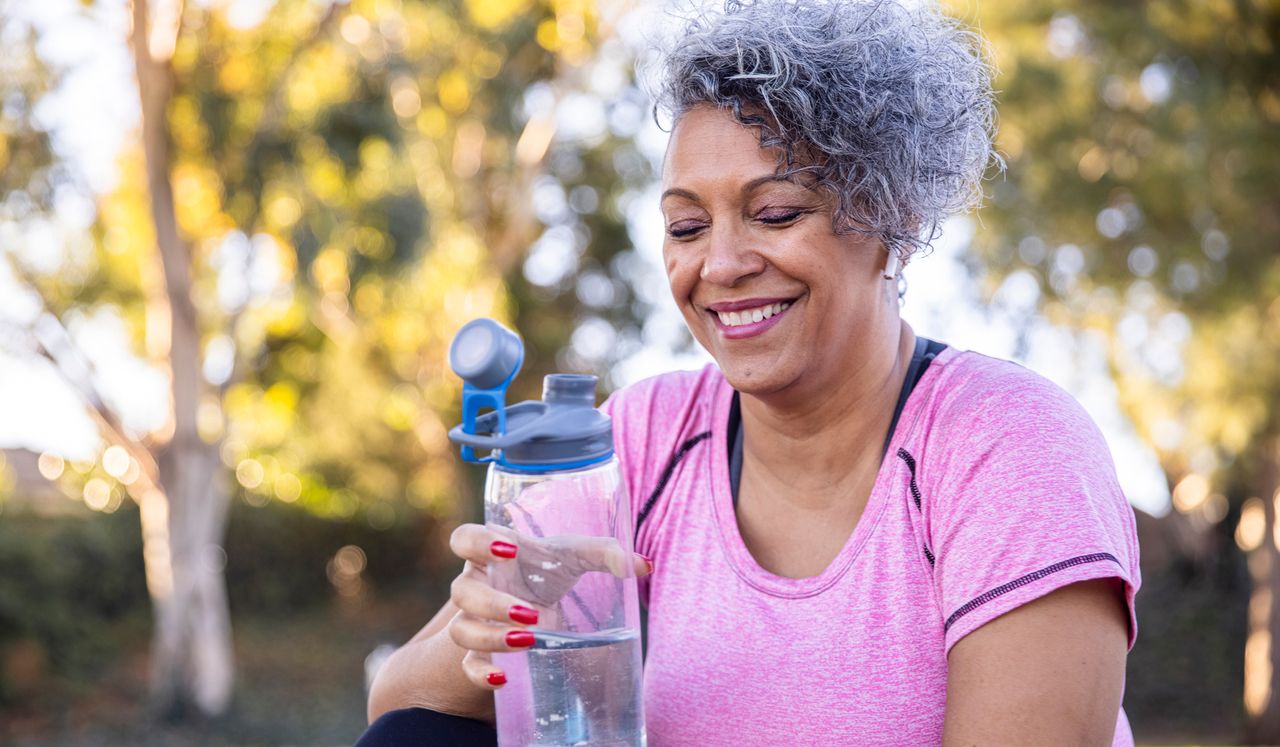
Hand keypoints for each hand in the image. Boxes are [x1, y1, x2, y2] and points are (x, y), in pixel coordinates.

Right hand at [446, 523, 651, 690]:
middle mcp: (476, 584)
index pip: (464, 538)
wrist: (533, 602)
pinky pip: (468, 665)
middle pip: (462, 591)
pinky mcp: (480, 650)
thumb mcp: (575, 556)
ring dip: (491, 636)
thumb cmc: (549, 569)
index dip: (478, 543)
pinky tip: (503, 678)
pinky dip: (481, 674)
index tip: (510, 551)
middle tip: (530, 613)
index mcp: (492, 552)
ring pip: (461, 630)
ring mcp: (473, 619)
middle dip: (494, 603)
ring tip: (528, 641)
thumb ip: (607, 553)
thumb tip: (644, 565)